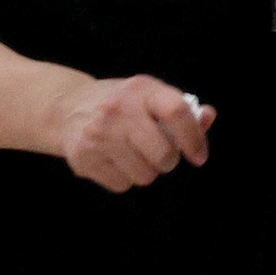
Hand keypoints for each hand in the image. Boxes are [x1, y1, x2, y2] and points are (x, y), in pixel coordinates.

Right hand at [51, 74, 213, 191]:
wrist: (67, 108)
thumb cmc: (120, 104)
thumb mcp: (147, 95)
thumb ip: (180, 107)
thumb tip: (208, 116)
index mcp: (140, 90)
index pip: (177, 112)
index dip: (195, 138)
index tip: (199, 156)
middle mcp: (118, 110)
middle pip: (164, 155)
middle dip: (168, 161)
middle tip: (159, 154)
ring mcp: (99, 135)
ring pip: (144, 175)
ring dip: (145, 171)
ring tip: (133, 155)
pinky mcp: (84, 158)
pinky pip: (122, 185)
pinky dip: (124, 178)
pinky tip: (114, 161)